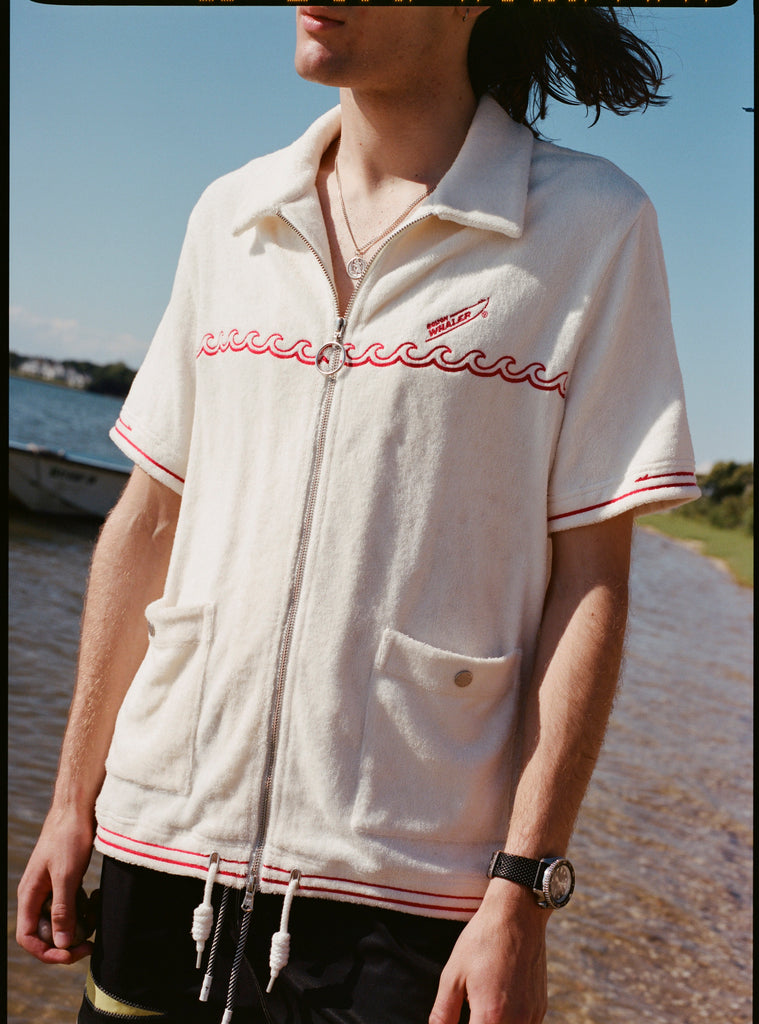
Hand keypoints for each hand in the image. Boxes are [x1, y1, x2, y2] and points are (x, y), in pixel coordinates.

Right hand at [16, 805, 95, 963]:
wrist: (78, 808)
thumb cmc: (68, 837)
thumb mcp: (66, 875)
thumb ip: (62, 910)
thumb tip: (62, 943)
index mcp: (29, 895)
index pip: (28, 937)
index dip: (46, 952)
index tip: (71, 954)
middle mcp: (37, 895)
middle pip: (46, 932)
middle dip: (67, 940)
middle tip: (91, 943)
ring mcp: (52, 888)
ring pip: (61, 919)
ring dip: (79, 923)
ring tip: (96, 914)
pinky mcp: (66, 881)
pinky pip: (72, 905)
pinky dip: (84, 907)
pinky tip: (95, 898)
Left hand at [429, 881, 548, 1023]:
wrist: (517, 913)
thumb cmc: (482, 940)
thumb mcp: (453, 974)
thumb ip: (443, 1013)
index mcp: (490, 1016)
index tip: (459, 1019)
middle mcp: (516, 1021)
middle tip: (469, 1010)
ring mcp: (532, 1016)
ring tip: (481, 1006)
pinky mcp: (540, 1007)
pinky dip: (509, 1022)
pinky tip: (497, 1002)